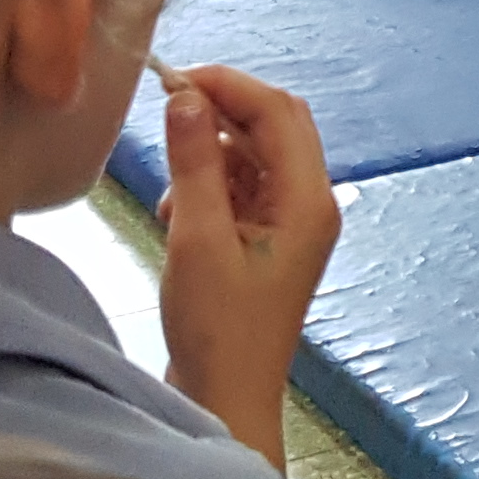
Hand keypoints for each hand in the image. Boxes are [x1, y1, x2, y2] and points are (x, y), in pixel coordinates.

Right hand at [154, 61, 340, 450]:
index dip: (227, 85)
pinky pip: (244, 186)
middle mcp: (310, 203)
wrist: (227, 398)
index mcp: (309, 199)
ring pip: (255, 153)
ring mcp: (292, 222)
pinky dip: (210, 184)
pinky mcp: (269, 239)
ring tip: (173, 191)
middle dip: (222, 112)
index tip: (173, 79)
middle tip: (169, 113)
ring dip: (211, 154)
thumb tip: (186, 98)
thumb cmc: (219, 331)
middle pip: (273, 125)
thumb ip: (194, 163)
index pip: (277, 110)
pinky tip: (179, 213)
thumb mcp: (198, 239)